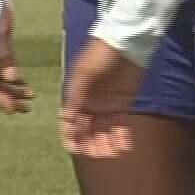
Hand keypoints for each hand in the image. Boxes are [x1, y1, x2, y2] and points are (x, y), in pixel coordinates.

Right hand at [0, 3, 33, 114]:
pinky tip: (24, 83)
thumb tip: (11, 80)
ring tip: (30, 97)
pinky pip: (2, 68)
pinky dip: (13, 77)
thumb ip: (5, 56)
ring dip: (12, 89)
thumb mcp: (2, 32)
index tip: (13, 110)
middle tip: (26, 108)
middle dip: (8, 98)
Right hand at [59, 39, 143, 158]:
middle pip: (85, 131)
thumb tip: (67, 117)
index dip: (70, 136)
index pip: (68, 122)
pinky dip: (119, 137)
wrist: (127, 41)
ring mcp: (105, 106)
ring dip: (104, 144)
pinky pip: (118, 126)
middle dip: (89, 144)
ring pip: (101, 132)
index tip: (75, 148)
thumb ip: (76, 95)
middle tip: (97, 153)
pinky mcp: (121, 106)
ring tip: (111, 152)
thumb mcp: (85, 72)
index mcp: (76, 96)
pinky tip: (123, 145)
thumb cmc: (102, 53)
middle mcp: (88, 104)